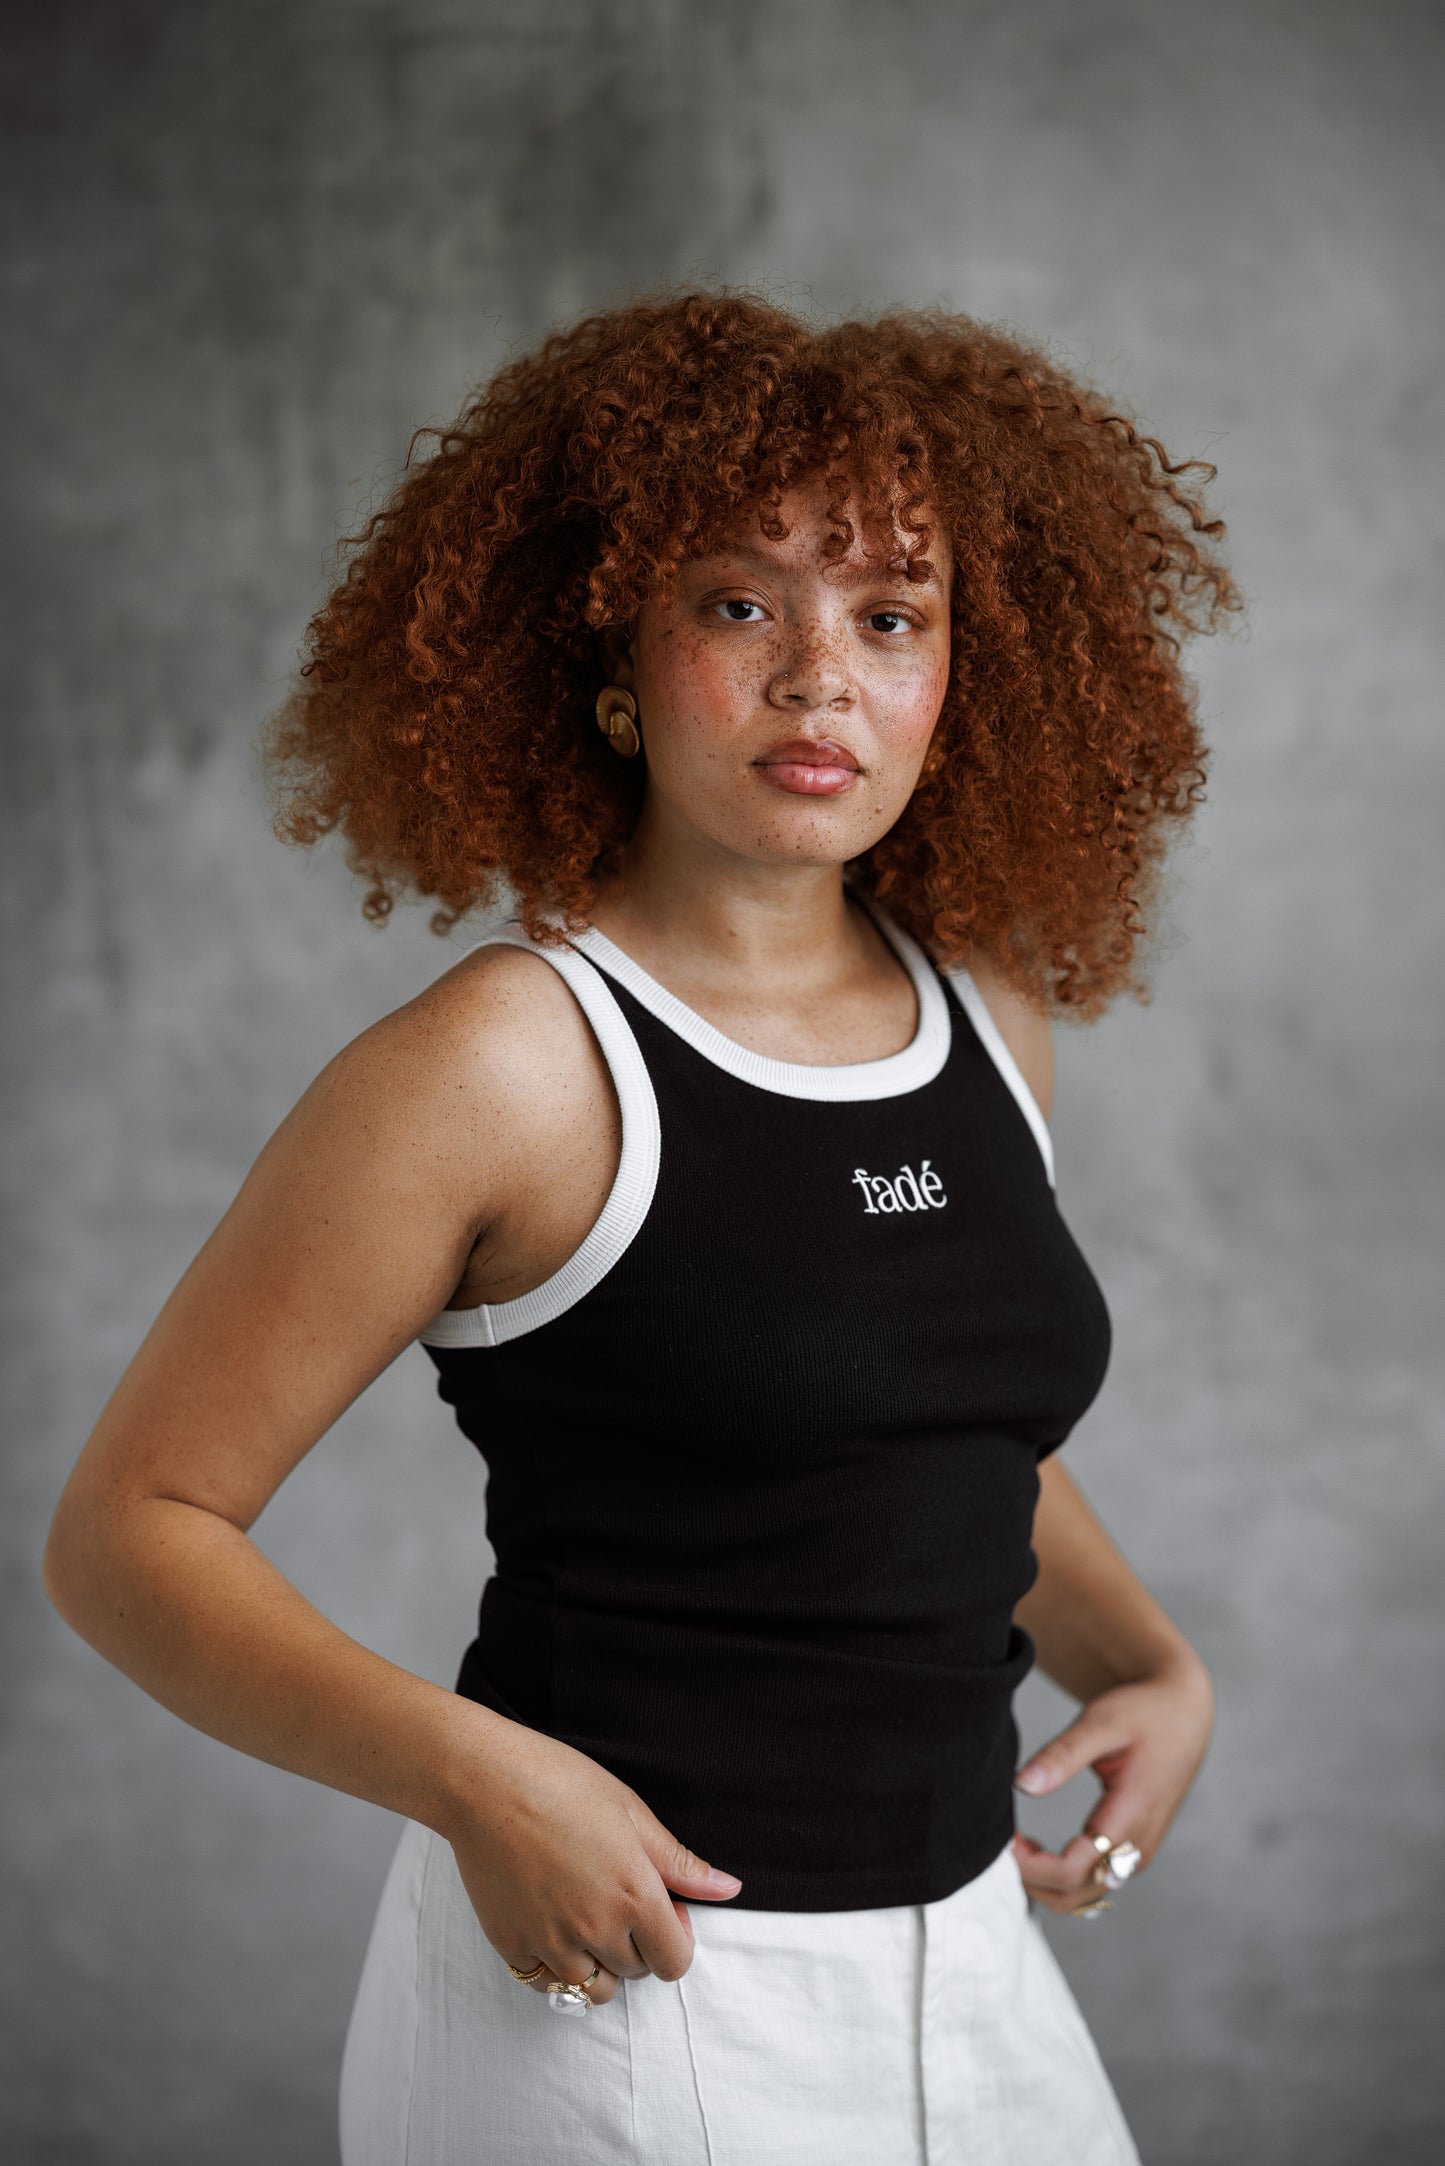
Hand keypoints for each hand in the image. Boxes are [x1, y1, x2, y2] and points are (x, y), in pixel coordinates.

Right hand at [441, 1719, 742, 2004]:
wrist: (483, 1782)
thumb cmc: (560, 1783)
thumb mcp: (631, 1813)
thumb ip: (680, 1863)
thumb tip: (728, 1889)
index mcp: (634, 1894)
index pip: (675, 1962)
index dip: (675, 1937)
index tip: (660, 1908)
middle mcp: (596, 1929)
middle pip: (637, 1972)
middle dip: (637, 1943)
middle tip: (615, 1896)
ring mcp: (551, 1943)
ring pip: (595, 1989)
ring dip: (600, 1963)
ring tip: (585, 1915)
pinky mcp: (512, 1947)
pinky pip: (548, 1983)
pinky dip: (557, 1966)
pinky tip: (552, 1923)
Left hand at [1010, 1654, 1213, 1915]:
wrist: (1184, 1715)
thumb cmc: (1144, 1713)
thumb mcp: (1102, 1722)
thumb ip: (1063, 1755)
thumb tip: (1022, 1784)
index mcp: (1130, 1819)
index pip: (1071, 1872)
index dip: (1029, 1865)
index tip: (1002, 1838)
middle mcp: (1135, 1849)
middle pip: (1071, 1895)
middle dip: (1029, 1878)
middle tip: (999, 1842)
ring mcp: (1135, 1856)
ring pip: (1079, 1896)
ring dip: (1041, 1881)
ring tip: (1014, 1842)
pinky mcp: (1130, 1853)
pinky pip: (1089, 1882)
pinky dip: (1057, 1877)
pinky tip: (1036, 1848)